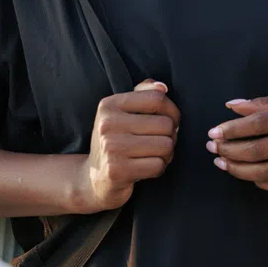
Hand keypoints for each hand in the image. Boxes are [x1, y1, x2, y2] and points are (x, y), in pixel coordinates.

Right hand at [73, 80, 180, 212]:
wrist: (94, 179)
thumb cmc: (117, 141)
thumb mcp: (123, 113)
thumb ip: (144, 93)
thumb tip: (162, 87)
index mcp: (109, 104)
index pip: (157, 98)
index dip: (173, 111)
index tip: (169, 122)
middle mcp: (107, 124)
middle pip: (166, 124)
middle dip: (171, 136)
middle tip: (160, 143)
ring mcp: (110, 147)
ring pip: (165, 146)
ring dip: (166, 154)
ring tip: (153, 155)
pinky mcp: (117, 170)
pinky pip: (158, 166)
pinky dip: (159, 168)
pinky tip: (146, 168)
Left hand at [208, 90, 267, 194]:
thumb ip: (267, 102)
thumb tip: (233, 106)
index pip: (260, 124)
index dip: (234, 130)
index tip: (214, 133)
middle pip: (260, 150)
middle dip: (230, 151)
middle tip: (213, 149)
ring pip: (267, 172)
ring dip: (240, 170)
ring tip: (223, 163)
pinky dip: (262, 183)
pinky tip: (249, 175)